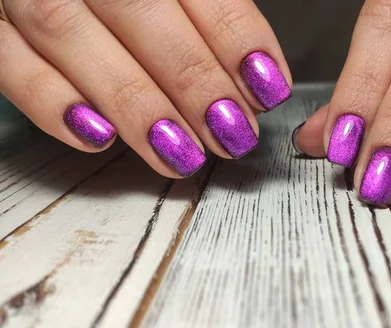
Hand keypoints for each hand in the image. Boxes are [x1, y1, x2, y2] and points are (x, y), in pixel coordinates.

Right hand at [0, 0, 291, 177]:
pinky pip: (7, 62)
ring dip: (133, 102)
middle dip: (191, 78)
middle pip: (135, 7)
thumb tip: (256, 77)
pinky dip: (50, 103)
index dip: (234, 36)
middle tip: (231, 132)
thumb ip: (204, 14)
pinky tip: (97, 138)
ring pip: (68, 33)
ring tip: (180, 152)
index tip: (267, 87)